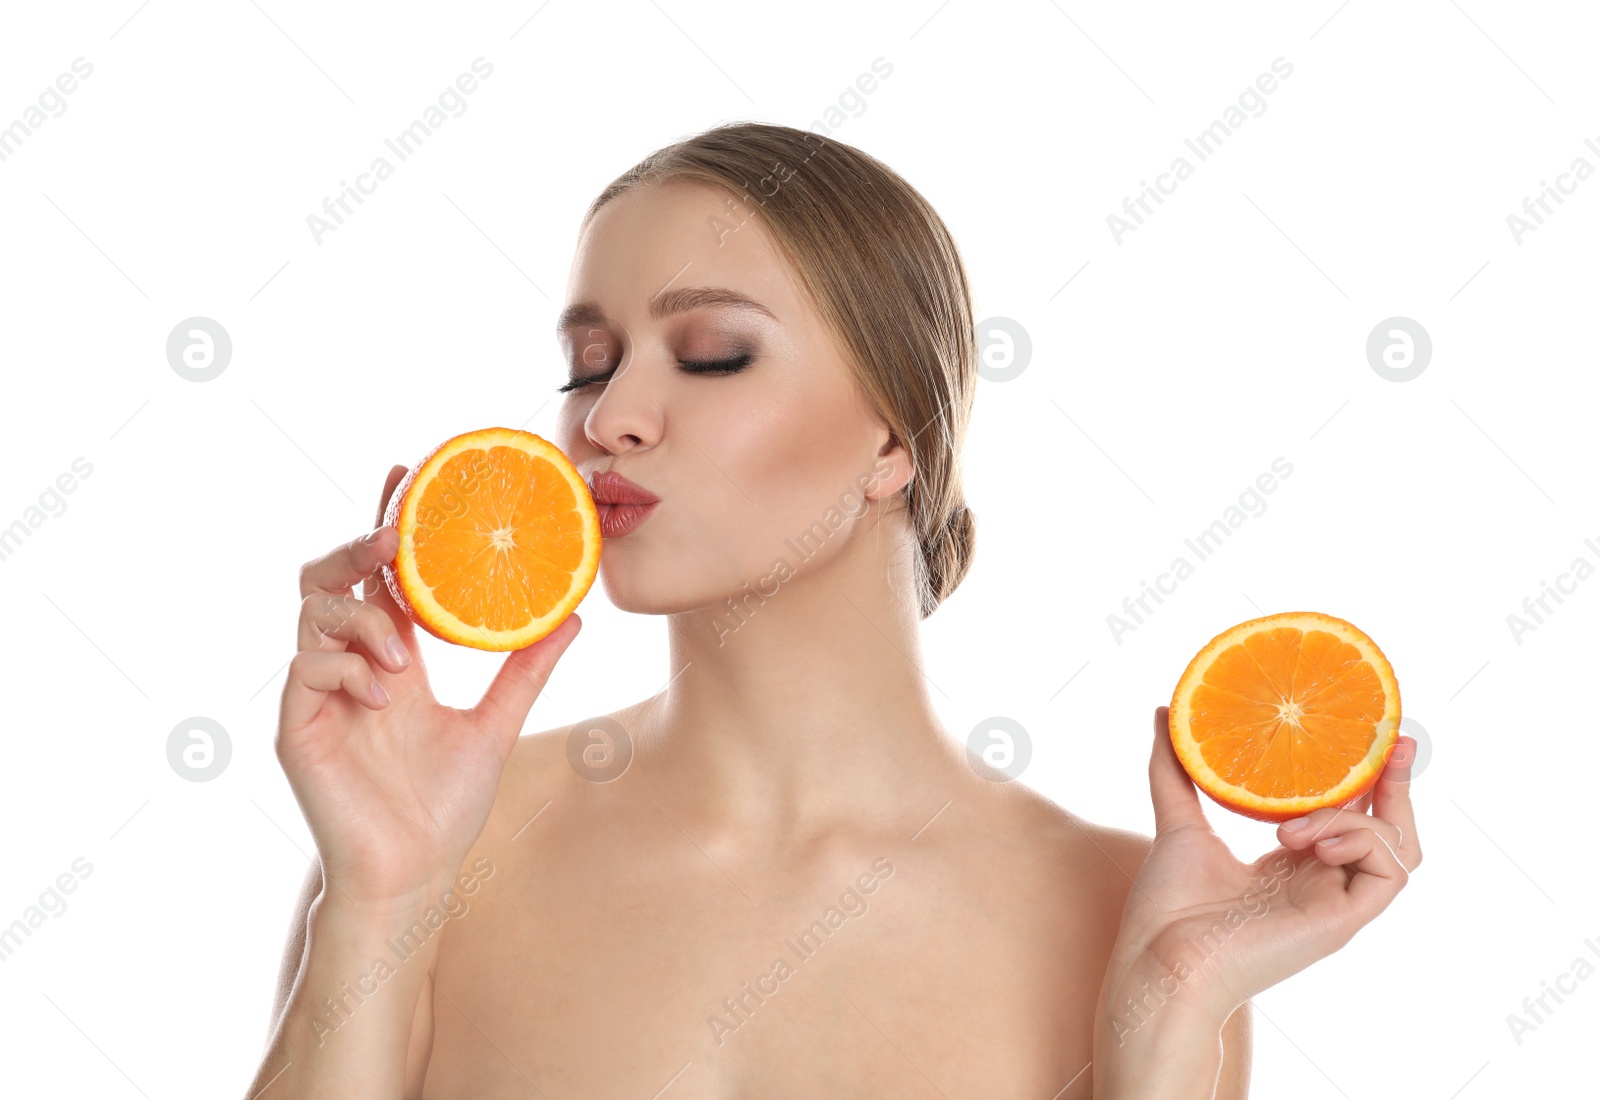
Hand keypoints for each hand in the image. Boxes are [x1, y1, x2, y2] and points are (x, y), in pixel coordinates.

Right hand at [274, 463, 581, 912]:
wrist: (415, 876)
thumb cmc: (445, 807)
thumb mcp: (496, 724)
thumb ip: (526, 668)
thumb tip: (573, 614)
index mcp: (392, 656)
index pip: (383, 573)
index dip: (389, 522)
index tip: (408, 473)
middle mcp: (350, 665)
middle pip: (332, 576)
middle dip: (359, 545)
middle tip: (395, 536)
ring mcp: (320, 695)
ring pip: (314, 614)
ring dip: (362, 618)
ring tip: (405, 652)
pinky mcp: (298, 728)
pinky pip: (307, 670)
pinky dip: (347, 668)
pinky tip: (385, 692)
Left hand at [1102, 705, 1421, 1024]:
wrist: (1161, 961)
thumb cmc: (1167, 909)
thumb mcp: (1178, 822)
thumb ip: (1175, 769)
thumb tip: (1164, 713)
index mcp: (1293, 867)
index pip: (1349, 816)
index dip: (1365, 778)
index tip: (1368, 733)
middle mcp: (1322, 884)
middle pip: (1388, 830)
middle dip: (1396, 785)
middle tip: (1396, 742)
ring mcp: (1334, 904)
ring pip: (1396, 848)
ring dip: (1357, 816)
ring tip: (1297, 823)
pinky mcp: (1340, 923)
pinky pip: (1387, 873)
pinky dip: (1362, 841)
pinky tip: (1314, 839)